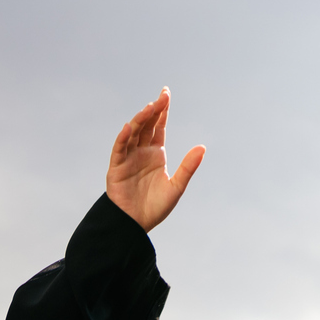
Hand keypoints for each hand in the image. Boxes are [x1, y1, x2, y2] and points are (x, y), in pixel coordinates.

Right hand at [106, 88, 204, 232]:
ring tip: (149, 108)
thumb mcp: (176, 186)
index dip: (162, 110)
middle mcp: (141, 152)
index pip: (159, 126)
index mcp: (156, 153)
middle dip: (154, 110)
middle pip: (147, 125)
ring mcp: (128, 159)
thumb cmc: (154, 207)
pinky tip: (129, 127)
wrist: (134, 225)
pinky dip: (123, 138)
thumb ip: (188, 167)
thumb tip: (203, 147)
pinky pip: (119, 150)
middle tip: (162, 96)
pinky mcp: (116, 169)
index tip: (166, 94)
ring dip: (140, 120)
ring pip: (133, 134)